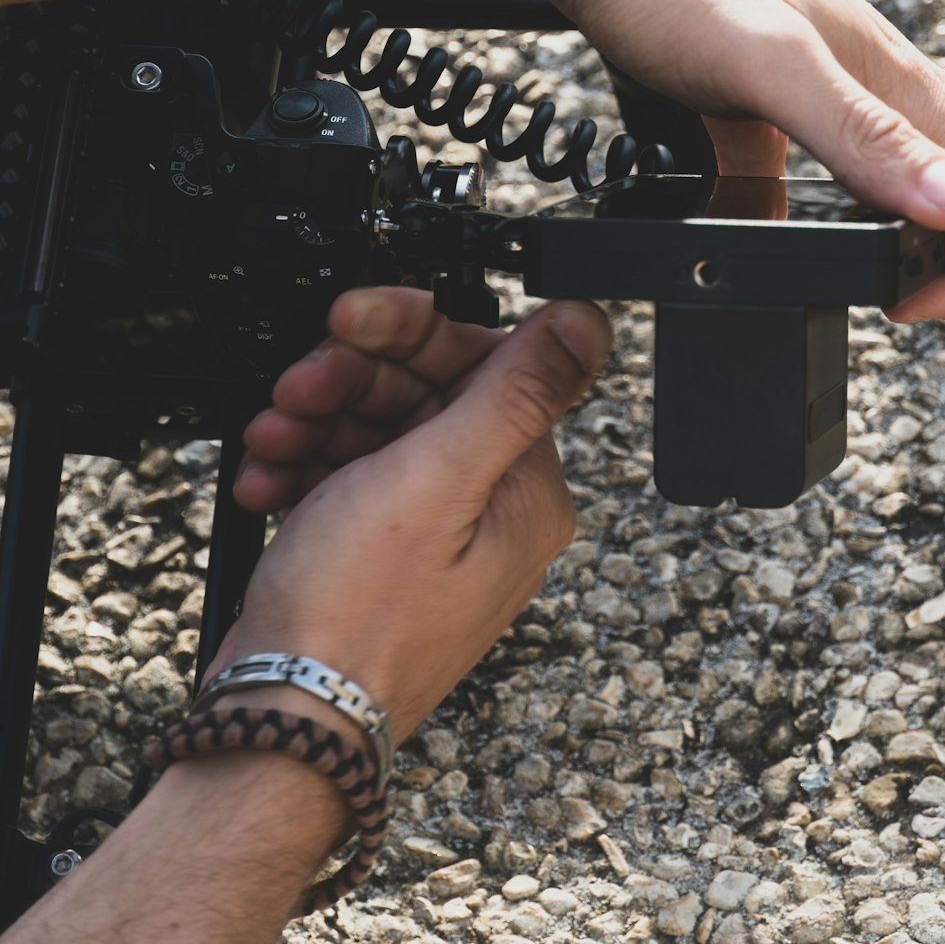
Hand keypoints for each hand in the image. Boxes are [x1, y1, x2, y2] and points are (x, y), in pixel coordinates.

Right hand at [210, 289, 610, 741]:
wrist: (283, 717)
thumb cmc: (357, 616)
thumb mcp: (439, 480)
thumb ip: (514, 391)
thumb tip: (585, 323)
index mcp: (521, 489)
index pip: (482, 366)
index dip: (413, 333)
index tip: (354, 319)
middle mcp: (485, 510)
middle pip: (422, 394)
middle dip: (350, 379)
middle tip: (300, 386)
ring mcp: (428, 535)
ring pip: (373, 430)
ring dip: (314, 420)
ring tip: (274, 437)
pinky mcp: (374, 553)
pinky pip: (343, 477)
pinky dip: (300, 467)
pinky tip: (267, 478)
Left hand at [558, 0, 944, 319]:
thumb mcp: (772, 64)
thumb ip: (864, 131)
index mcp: (904, 86)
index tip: (908, 300)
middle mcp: (891, 89)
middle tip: (907, 301)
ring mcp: (844, 95)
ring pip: (932, 170)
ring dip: (930, 236)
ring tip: (887, 282)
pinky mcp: (793, 104)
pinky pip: (855, 164)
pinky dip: (857, 212)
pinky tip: (818, 232)